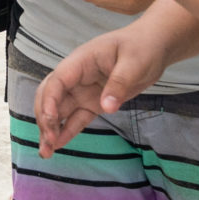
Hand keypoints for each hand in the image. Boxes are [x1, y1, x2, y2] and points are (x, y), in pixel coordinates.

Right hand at [32, 19, 174, 154]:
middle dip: (45, 118)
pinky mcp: (93, 102)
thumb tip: (106, 108)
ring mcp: (83, 90)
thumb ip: (118, 84)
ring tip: (46, 152)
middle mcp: (76, 77)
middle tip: (48, 142)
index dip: (49, 101)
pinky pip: (76, 118)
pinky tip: (58, 146)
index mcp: (81, 61)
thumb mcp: (133, 63)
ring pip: (59, 110)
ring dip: (50, 129)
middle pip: (50, 96)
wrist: (153, 47)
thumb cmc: (141, 47)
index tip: (50, 121)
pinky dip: (67, 131)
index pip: (57, 81)